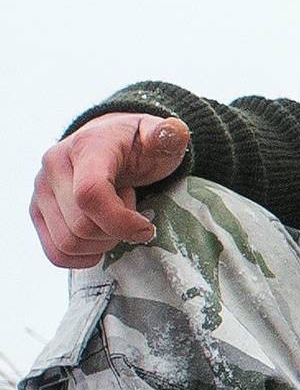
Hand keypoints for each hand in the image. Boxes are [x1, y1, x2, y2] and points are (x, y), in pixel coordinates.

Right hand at [31, 114, 191, 268]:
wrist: (112, 144)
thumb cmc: (139, 146)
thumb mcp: (161, 138)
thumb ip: (168, 135)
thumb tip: (173, 131)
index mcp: (86, 147)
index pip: (90, 195)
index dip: (121, 222)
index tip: (146, 228)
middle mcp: (54, 165)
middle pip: (82, 227)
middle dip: (115, 231)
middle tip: (130, 212)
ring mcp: (41, 189)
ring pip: (68, 243)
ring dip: (100, 243)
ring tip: (113, 218)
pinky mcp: (37, 210)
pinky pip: (55, 252)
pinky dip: (81, 257)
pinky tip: (100, 241)